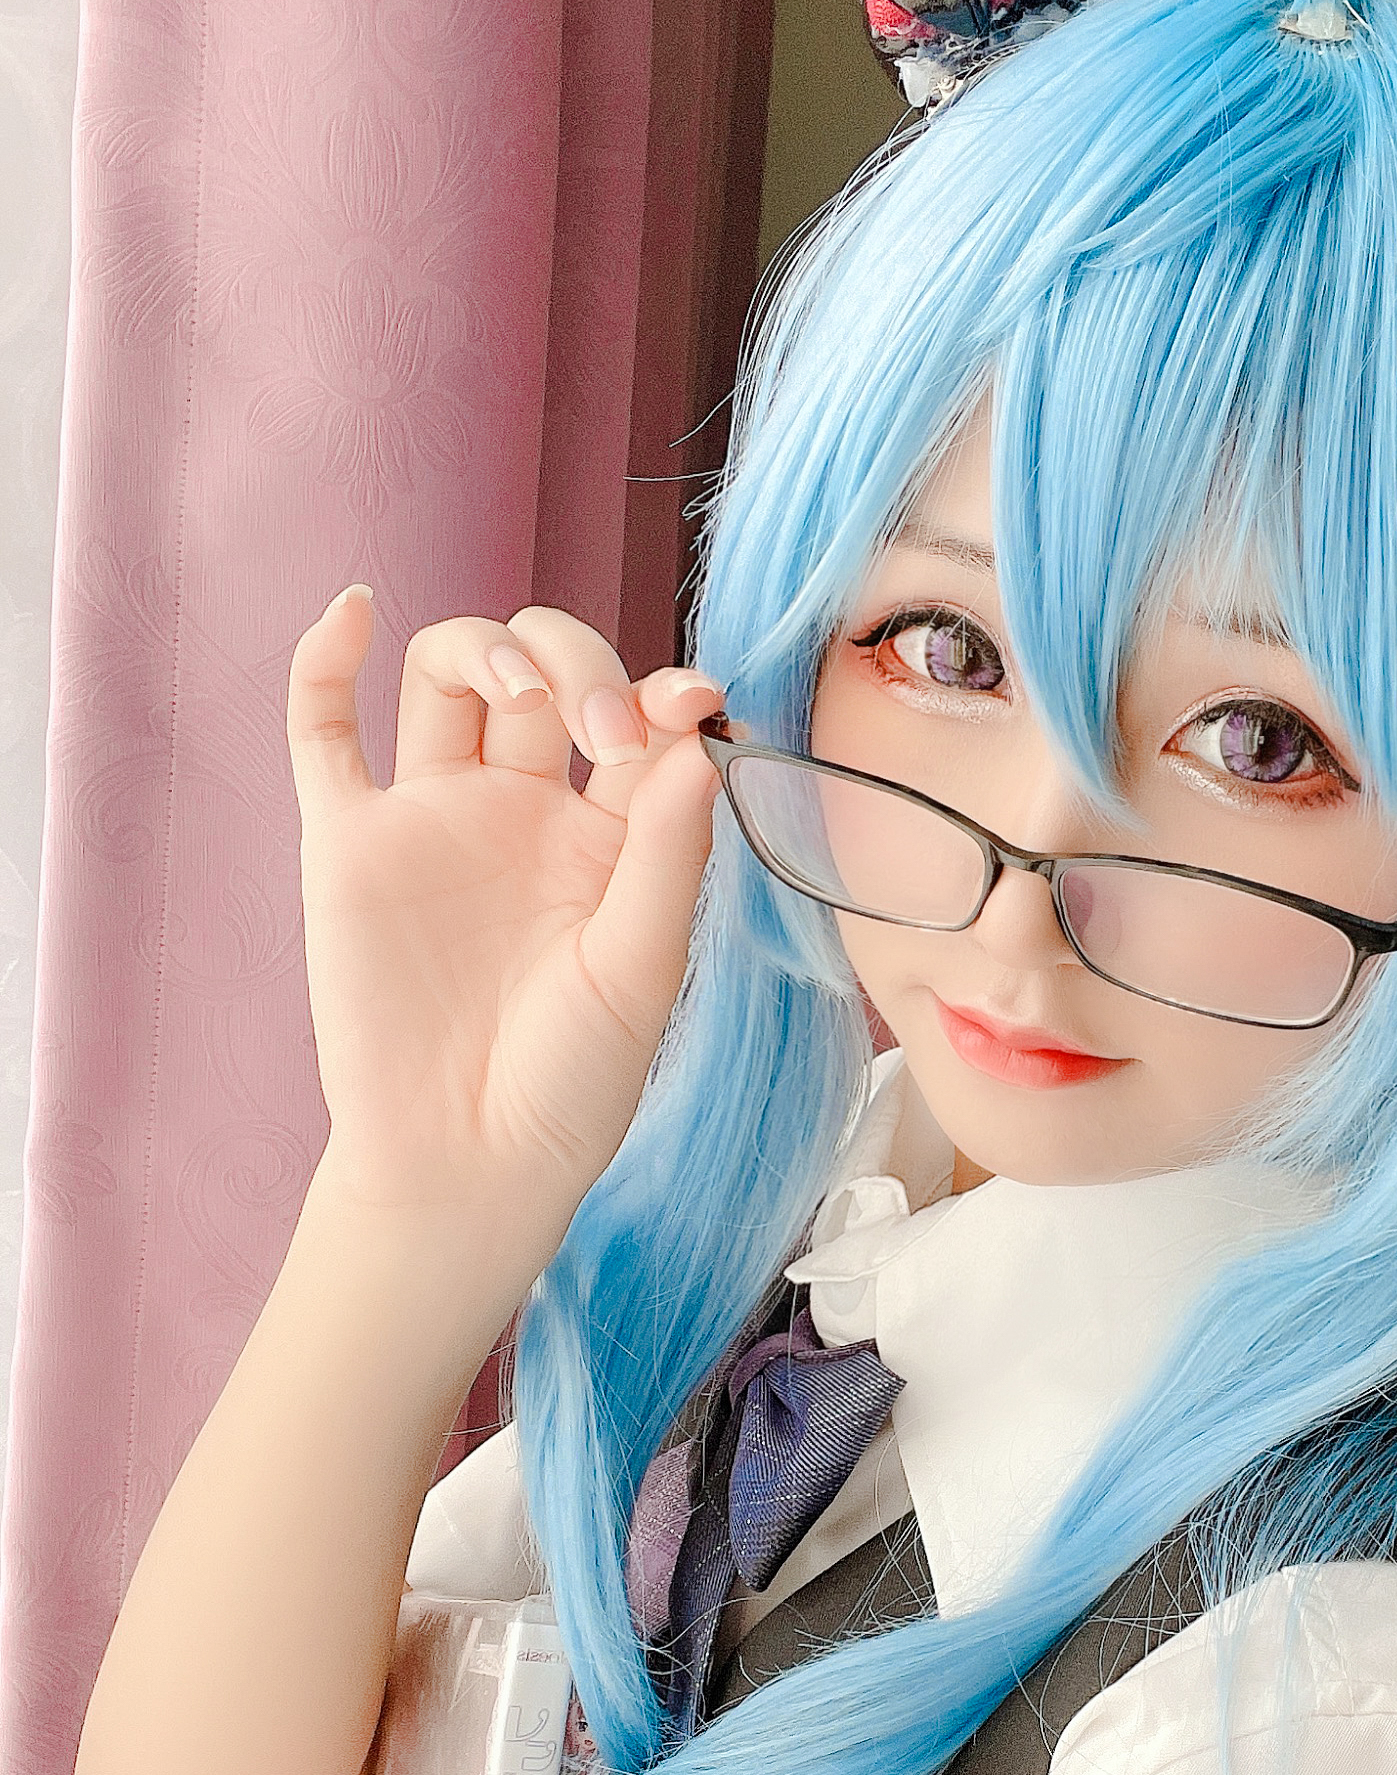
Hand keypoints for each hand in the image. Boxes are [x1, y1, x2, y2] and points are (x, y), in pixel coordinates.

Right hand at [287, 589, 725, 1245]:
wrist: (467, 1162)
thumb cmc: (571, 1083)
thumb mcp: (641, 969)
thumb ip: (666, 852)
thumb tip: (695, 736)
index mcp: (608, 834)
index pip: (639, 719)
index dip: (664, 691)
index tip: (693, 699)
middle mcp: (524, 809)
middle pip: (544, 671)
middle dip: (580, 667)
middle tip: (605, 731)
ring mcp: (435, 816)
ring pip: (449, 676)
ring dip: (484, 647)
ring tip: (516, 689)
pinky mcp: (351, 842)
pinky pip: (323, 731)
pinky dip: (326, 661)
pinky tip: (355, 613)